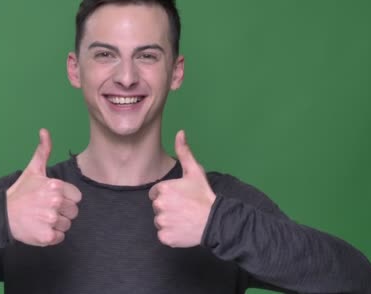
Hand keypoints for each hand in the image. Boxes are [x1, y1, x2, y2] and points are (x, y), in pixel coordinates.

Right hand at [6, 128, 81, 246]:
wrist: (1, 215)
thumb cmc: (21, 192)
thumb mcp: (33, 170)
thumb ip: (43, 151)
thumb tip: (44, 131)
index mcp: (55, 186)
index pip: (77, 197)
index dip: (66, 198)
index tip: (51, 199)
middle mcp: (55, 202)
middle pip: (73, 212)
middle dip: (62, 211)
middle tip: (45, 209)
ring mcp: (50, 220)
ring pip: (67, 225)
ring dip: (57, 224)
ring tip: (41, 218)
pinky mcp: (46, 236)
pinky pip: (60, 237)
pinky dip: (51, 236)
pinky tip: (40, 228)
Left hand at [148, 130, 216, 247]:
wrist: (215, 221)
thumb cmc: (203, 196)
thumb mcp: (194, 171)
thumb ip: (184, 152)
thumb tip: (180, 132)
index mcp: (163, 189)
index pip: (156, 193)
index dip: (169, 195)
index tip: (181, 197)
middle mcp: (159, 205)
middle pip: (157, 207)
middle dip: (168, 207)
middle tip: (184, 208)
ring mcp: (162, 222)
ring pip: (160, 221)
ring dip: (169, 221)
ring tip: (184, 218)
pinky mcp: (165, 237)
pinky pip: (163, 235)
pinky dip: (171, 234)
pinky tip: (183, 229)